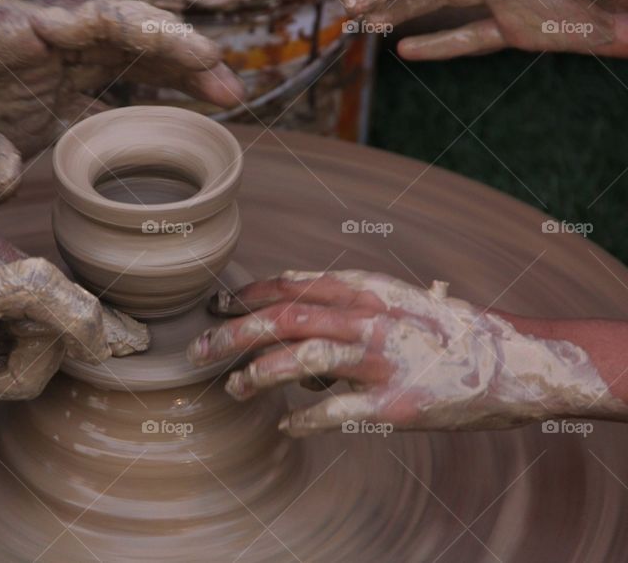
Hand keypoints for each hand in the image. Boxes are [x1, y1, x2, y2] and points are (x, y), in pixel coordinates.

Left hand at [0, 0, 244, 199]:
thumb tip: (11, 175)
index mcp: (5, 31)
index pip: (95, 21)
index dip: (153, 36)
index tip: (202, 56)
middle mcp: (29, 50)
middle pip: (121, 41)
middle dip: (178, 59)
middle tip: (230, 90)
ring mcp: (34, 82)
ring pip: (116, 72)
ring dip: (167, 86)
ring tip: (221, 106)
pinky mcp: (30, 115)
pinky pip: (95, 110)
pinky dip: (133, 121)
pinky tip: (163, 141)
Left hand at [186, 270, 625, 435]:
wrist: (510, 361)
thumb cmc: (444, 330)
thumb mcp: (392, 302)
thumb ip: (341, 313)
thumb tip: (292, 344)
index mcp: (366, 288)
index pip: (290, 284)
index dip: (246, 295)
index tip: (217, 306)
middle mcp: (368, 316)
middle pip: (282, 318)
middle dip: (232, 333)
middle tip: (199, 349)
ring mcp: (381, 359)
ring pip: (299, 359)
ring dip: (257, 375)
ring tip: (234, 388)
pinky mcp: (394, 404)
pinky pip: (332, 412)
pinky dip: (302, 419)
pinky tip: (286, 425)